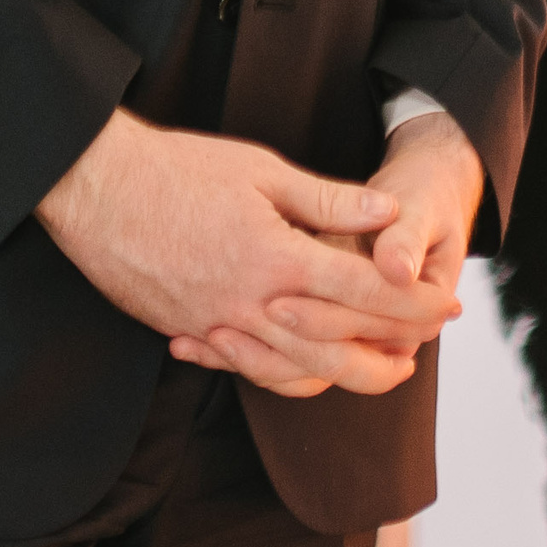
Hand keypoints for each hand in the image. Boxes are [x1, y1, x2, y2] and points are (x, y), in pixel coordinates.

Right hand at [173, 110, 483, 396]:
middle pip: (339, 349)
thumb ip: (328, 201)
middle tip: (425, 347)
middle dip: (391, 352)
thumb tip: (386, 217)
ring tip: (379, 368)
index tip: (448, 305)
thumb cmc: (180, 168)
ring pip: (295, 374)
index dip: (413, 302)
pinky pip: (248, 371)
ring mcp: (217, 327)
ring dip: (345, 377)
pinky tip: (304, 369)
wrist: (98, 190)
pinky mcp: (188, 334)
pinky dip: (284, 378)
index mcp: (277, 258)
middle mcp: (252, 304)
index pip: (365, 293)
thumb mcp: (262, 170)